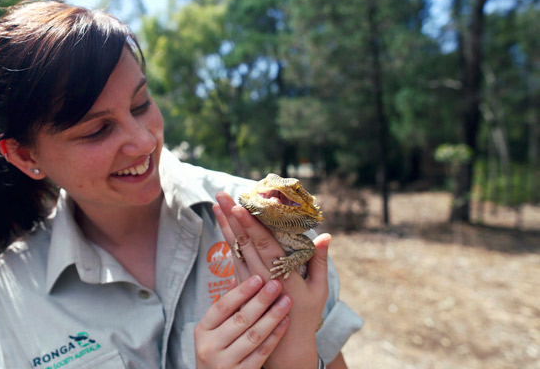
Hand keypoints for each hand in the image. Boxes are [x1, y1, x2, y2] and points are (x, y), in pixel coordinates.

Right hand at [194, 275, 291, 367]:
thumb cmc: (216, 352)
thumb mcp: (212, 332)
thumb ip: (223, 308)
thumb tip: (236, 278)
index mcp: (202, 331)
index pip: (222, 306)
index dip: (241, 291)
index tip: (258, 277)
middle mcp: (210, 347)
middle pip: (240, 319)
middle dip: (261, 300)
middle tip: (276, 284)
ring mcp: (225, 363)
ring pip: (253, 335)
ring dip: (272, 316)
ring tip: (286, 301)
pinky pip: (262, 353)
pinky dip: (274, 336)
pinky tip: (285, 322)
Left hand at [213, 192, 329, 368]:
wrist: (284, 347)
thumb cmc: (306, 316)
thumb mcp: (319, 290)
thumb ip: (319, 261)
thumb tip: (326, 236)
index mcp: (282, 275)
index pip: (263, 245)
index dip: (249, 225)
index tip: (238, 206)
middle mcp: (261, 277)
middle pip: (243, 241)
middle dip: (231, 217)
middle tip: (220, 195)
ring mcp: (249, 282)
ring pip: (234, 247)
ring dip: (224, 225)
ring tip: (216, 204)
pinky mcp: (241, 287)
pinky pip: (233, 258)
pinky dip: (227, 240)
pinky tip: (222, 226)